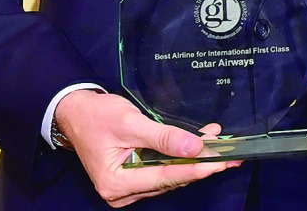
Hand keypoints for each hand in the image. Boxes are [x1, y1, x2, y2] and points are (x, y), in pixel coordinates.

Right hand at [54, 89, 238, 206]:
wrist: (75, 113)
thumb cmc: (97, 117)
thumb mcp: (131, 123)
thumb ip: (163, 137)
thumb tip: (195, 147)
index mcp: (116, 184)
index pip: (165, 177)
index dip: (195, 168)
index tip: (220, 162)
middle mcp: (123, 192)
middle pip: (170, 179)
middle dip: (200, 164)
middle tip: (230, 154)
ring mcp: (129, 187)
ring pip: (170, 174)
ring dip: (194, 159)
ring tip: (220, 143)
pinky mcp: (135, 176)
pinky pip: (164, 169)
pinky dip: (182, 156)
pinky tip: (201, 143)